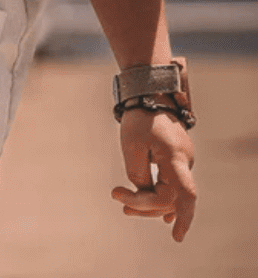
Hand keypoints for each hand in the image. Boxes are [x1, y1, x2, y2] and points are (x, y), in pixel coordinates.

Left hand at [112, 106, 195, 241]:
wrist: (151, 94)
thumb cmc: (140, 118)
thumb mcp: (131, 145)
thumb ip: (138, 173)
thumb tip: (142, 192)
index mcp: (175, 159)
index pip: (182, 196)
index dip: (165, 211)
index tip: (128, 204)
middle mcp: (185, 163)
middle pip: (175, 200)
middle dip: (148, 209)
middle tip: (121, 206)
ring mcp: (183, 162)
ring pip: (172, 194)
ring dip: (151, 203)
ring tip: (124, 205)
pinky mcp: (176, 160)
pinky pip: (172, 184)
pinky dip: (160, 196)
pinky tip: (156, 210)